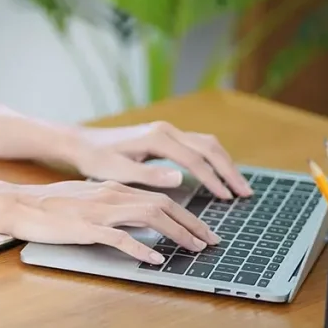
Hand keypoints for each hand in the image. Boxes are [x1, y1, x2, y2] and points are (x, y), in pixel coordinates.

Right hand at [2, 180, 220, 263]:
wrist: (18, 204)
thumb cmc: (48, 207)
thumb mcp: (87, 201)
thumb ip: (113, 206)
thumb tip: (136, 220)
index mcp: (113, 188)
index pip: (159, 197)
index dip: (186, 214)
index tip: (203, 230)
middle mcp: (112, 195)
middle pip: (163, 205)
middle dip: (192, 223)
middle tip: (212, 241)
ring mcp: (100, 211)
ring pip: (150, 216)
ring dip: (177, 233)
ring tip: (194, 249)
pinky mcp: (86, 227)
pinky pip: (120, 237)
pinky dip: (142, 248)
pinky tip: (156, 259)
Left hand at [62, 122, 252, 199]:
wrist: (82, 143)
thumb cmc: (96, 160)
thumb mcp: (117, 171)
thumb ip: (148, 175)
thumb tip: (179, 178)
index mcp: (156, 138)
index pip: (194, 159)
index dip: (212, 179)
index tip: (226, 197)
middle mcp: (166, 130)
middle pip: (208, 147)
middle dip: (228, 170)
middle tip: (244, 193)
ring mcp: (167, 131)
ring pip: (207, 144)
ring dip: (225, 164)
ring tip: (238, 187)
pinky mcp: (165, 136)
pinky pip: (198, 145)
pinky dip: (213, 160)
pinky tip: (219, 176)